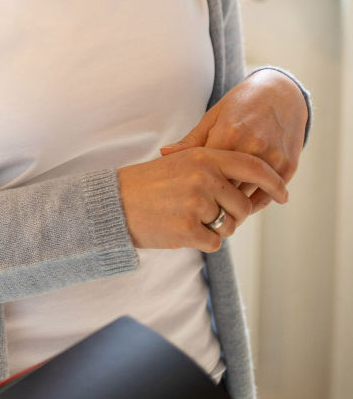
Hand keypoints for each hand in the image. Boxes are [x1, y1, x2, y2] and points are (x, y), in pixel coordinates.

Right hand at [118, 145, 288, 250]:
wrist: (114, 203)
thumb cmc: (148, 184)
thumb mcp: (180, 162)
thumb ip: (213, 165)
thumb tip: (250, 178)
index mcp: (203, 156)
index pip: (252, 166)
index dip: (273, 182)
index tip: (283, 195)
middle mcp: (203, 177)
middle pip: (243, 204)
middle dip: (233, 215)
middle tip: (210, 214)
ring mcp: (196, 203)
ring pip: (230, 225)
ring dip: (217, 229)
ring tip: (190, 219)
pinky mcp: (188, 228)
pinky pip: (214, 243)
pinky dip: (202, 242)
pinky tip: (180, 230)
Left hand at [160, 70, 307, 210]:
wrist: (281, 93)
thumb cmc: (241, 104)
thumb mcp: (213, 117)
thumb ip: (191, 141)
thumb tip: (163, 154)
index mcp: (229, 134)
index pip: (207, 173)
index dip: (197, 186)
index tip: (189, 193)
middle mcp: (252, 146)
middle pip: (227, 187)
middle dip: (215, 197)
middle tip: (203, 206)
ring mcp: (273, 157)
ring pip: (248, 195)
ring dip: (234, 204)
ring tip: (221, 209)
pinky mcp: (289, 166)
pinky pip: (268, 195)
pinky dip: (255, 202)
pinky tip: (243, 205)